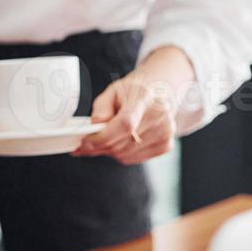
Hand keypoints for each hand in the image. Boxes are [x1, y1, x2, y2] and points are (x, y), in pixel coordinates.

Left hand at [73, 47, 195, 162]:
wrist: (157, 93)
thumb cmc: (132, 93)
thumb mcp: (112, 91)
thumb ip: (101, 107)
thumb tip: (95, 126)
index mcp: (144, 97)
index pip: (126, 124)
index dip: (103, 136)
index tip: (86, 140)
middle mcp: (159, 116)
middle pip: (122, 142)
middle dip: (99, 146)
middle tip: (86, 143)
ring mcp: (165, 132)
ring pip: (125, 154)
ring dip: (110, 150)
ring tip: (106, 138)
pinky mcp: (166, 145)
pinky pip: (134, 159)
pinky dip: (122, 154)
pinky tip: (121, 141)